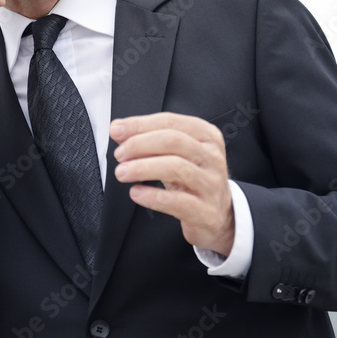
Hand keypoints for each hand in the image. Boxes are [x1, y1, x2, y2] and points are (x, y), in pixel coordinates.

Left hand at [111, 112, 234, 256]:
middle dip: (140, 144)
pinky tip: (136, 193)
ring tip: (122, 172)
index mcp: (207, 137)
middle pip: (174, 141)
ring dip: (142, 168)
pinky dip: (151, 196)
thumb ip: (153, 140)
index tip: (117, 130)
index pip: (171, 122)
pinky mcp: (205, 211)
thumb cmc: (193, 179)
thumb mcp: (179, 155)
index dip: (141, 124)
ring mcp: (211, 184)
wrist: (219, 215)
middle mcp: (212, 157)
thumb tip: (119, 130)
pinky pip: (176, 202)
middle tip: (120, 154)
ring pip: (176, 168)